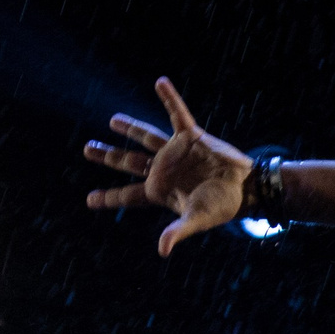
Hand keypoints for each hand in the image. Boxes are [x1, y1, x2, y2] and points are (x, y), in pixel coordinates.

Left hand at [82, 77, 254, 255]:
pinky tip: (160, 83)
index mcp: (159, 191)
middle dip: (107, 155)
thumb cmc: (223, 206)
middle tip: (87, 149)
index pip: (127, 194)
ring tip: (113, 121)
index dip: (108, 197)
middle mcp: (163, 169)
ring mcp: (175, 151)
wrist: (247, 186)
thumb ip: (178, 231)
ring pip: (146, 138)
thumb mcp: (198, 219)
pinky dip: (169, 99)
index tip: (90, 200)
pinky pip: (178, 114)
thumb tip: (162, 250)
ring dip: (129, 128)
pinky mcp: (191, 137)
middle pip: (128, 161)